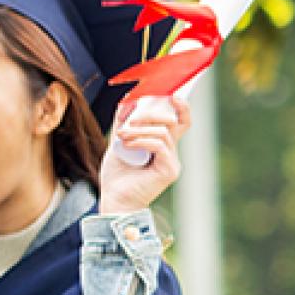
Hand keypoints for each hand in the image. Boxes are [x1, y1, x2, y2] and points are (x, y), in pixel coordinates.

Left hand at [100, 92, 191, 214]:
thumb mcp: (119, 144)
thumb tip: (126, 103)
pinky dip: (142, 141)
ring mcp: (172, 162)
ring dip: (140, 129)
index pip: (180, 123)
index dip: (181, 108)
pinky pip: (160, 146)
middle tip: (130, 120)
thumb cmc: (117, 176)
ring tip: (122, 135)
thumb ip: (124, 125)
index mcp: (162, 145)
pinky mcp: (169, 171)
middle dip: (150, 115)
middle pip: (172, 123)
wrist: (114, 200)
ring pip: (164, 133)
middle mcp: (171, 153)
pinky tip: (127, 144)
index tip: (172, 95)